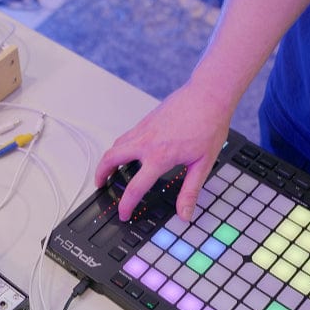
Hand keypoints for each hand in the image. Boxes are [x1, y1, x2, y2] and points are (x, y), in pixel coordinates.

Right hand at [94, 79, 233, 220]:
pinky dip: (120, 146)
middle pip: (110, 159)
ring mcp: (144, 129)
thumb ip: (190, 191)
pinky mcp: (146, 120)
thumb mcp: (203, 164)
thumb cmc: (209, 124)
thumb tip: (185, 214)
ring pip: (116, 145)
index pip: (135, 187)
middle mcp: (146, 142)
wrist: (209, 95)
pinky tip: (128, 152)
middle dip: (100, 175)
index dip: (126, 205)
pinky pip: (126, 136)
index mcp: (159, 157)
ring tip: (110, 170)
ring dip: (108, 159)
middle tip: (100, 186)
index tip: (124, 214)